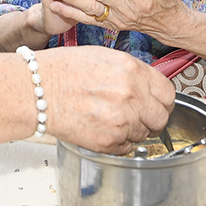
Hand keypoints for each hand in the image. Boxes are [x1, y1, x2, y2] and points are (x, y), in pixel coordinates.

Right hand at [38, 45, 174, 153]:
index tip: (155, 103)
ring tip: (110, 119)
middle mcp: (132, 96)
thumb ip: (132, 73)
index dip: (161, 100)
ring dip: (132, 130)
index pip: (168, 93)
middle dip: (152, 118)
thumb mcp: (105, 58)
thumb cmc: (63, 71)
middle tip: (137, 116)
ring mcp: (122, 120)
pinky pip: (126, 148)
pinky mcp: (109, 141)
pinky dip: (118, 142)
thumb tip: (148, 87)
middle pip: (161, 118)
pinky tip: (102, 128)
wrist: (38, 90)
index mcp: (134, 71)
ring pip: (144, 134)